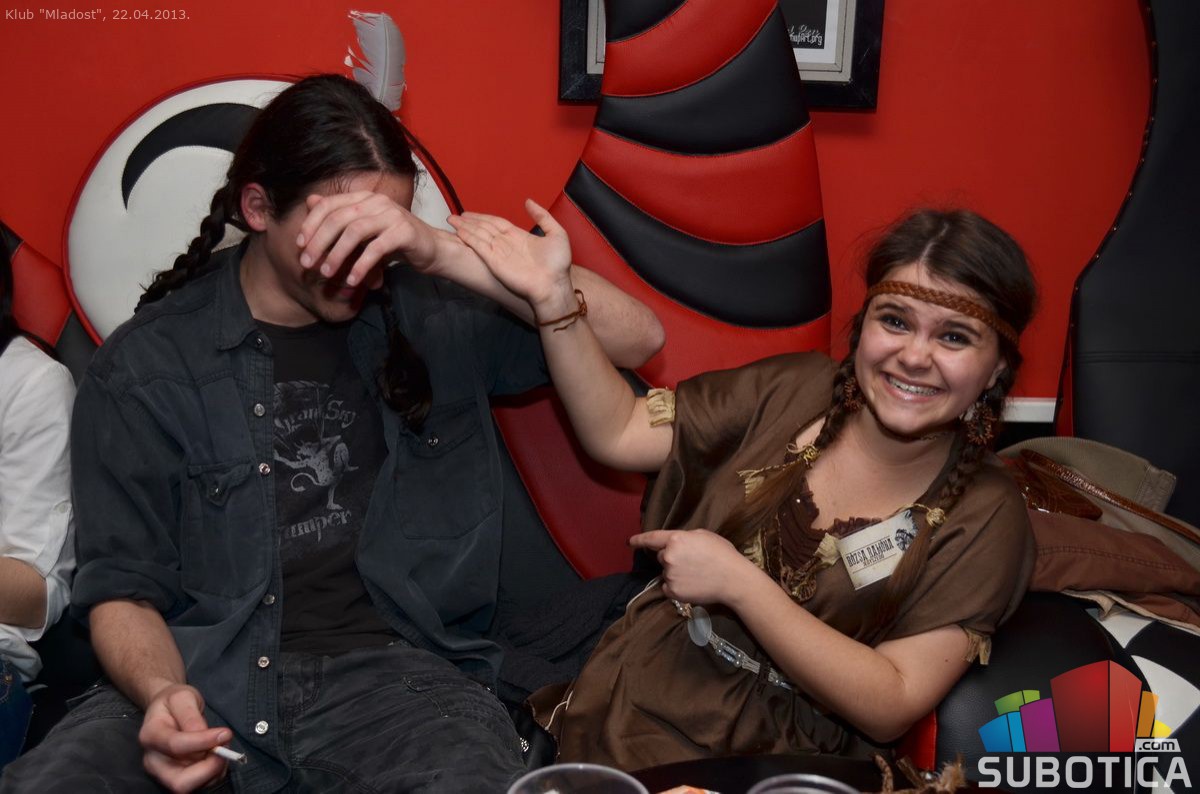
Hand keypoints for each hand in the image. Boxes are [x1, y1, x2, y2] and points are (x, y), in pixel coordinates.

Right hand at [138, 683, 230, 792]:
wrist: (166, 710)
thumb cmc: (174, 702)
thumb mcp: (183, 697)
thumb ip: (191, 716)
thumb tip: (204, 736)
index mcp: (151, 735)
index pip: (176, 745)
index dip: (203, 742)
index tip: (225, 733)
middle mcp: (153, 761)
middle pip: (180, 782)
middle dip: (208, 769)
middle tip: (224, 748)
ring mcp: (163, 773)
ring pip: (192, 787)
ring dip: (214, 770)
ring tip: (222, 747)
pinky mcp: (176, 778)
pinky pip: (200, 784)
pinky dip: (215, 773)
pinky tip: (217, 755)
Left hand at [296, 191, 439, 287]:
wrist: (431, 249)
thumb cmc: (394, 241)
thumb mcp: (364, 230)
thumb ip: (339, 217)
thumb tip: (310, 201)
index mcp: (364, 198)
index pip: (329, 205)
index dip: (311, 224)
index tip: (300, 245)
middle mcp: (377, 201)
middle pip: (339, 218)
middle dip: (319, 242)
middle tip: (307, 263)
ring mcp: (392, 214)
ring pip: (355, 232)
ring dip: (337, 255)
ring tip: (327, 273)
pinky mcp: (405, 231)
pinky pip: (376, 249)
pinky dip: (361, 266)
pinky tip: (352, 280)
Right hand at [449, 199, 573, 314]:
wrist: (554, 285)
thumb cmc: (558, 264)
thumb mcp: (556, 233)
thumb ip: (542, 216)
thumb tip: (528, 202)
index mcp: (518, 236)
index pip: (496, 222)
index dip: (482, 217)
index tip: (469, 214)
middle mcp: (506, 244)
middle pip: (484, 228)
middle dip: (469, 221)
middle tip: (454, 216)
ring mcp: (499, 253)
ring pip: (479, 235)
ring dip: (465, 227)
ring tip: (451, 220)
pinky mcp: (494, 262)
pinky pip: (479, 247)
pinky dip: (468, 238)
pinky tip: (459, 231)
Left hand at [629, 529, 760, 606]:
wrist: (733, 579)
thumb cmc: (722, 554)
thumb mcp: (703, 536)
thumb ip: (684, 538)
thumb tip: (675, 544)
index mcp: (676, 539)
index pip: (652, 538)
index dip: (639, 540)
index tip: (630, 542)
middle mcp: (668, 556)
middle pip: (662, 557)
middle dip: (672, 558)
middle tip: (692, 562)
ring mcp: (669, 575)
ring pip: (666, 572)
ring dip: (675, 573)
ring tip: (696, 575)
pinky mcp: (673, 591)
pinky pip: (668, 587)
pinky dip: (676, 587)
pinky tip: (692, 585)